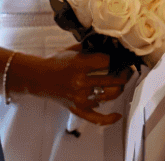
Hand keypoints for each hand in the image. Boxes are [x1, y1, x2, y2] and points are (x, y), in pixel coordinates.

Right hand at [8, 44, 130, 125]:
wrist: (39, 77)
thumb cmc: (55, 63)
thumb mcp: (73, 50)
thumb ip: (91, 48)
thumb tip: (111, 47)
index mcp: (79, 64)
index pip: (108, 62)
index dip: (119, 60)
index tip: (122, 59)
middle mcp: (81, 82)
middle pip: (113, 79)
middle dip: (124, 73)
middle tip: (126, 70)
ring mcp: (80, 97)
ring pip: (110, 95)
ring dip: (119, 88)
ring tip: (120, 83)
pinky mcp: (77, 108)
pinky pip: (96, 118)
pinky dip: (108, 118)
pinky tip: (117, 115)